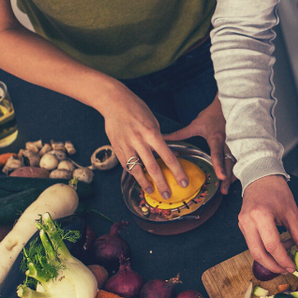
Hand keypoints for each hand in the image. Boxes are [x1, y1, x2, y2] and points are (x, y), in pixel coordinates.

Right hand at [100, 86, 186, 200]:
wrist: (114, 102)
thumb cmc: (136, 108)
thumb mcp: (153, 121)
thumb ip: (158, 138)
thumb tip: (168, 152)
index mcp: (152, 133)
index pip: (168, 157)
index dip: (177, 171)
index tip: (183, 182)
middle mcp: (139, 141)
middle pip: (153, 167)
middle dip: (162, 183)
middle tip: (167, 195)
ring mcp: (126, 145)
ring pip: (136, 169)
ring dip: (145, 183)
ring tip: (151, 191)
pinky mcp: (116, 147)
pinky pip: (125, 164)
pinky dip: (132, 172)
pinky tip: (137, 177)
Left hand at [163, 96, 234, 193]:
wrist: (228, 106)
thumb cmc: (212, 115)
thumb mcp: (196, 124)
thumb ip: (181, 134)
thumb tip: (163, 137)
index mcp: (216, 138)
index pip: (217, 153)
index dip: (218, 165)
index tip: (220, 176)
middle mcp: (228, 143)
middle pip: (229, 163)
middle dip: (227, 177)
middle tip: (223, 190)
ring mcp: (235, 145)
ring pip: (235, 163)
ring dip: (232, 176)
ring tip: (225, 189)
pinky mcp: (238, 146)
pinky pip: (238, 161)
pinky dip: (235, 170)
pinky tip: (232, 179)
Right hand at [239, 175, 297, 273]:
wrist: (261, 177)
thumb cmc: (277, 191)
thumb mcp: (292, 213)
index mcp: (261, 215)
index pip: (272, 245)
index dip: (283, 260)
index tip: (293, 267)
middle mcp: (248, 221)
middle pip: (258, 253)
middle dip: (273, 266)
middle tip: (287, 270)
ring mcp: (242, 224)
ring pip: (253, 251)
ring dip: (269, 259)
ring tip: (284, 257)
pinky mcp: (241, 226)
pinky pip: (252, 244)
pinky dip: (265, 250)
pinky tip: (277, 246)